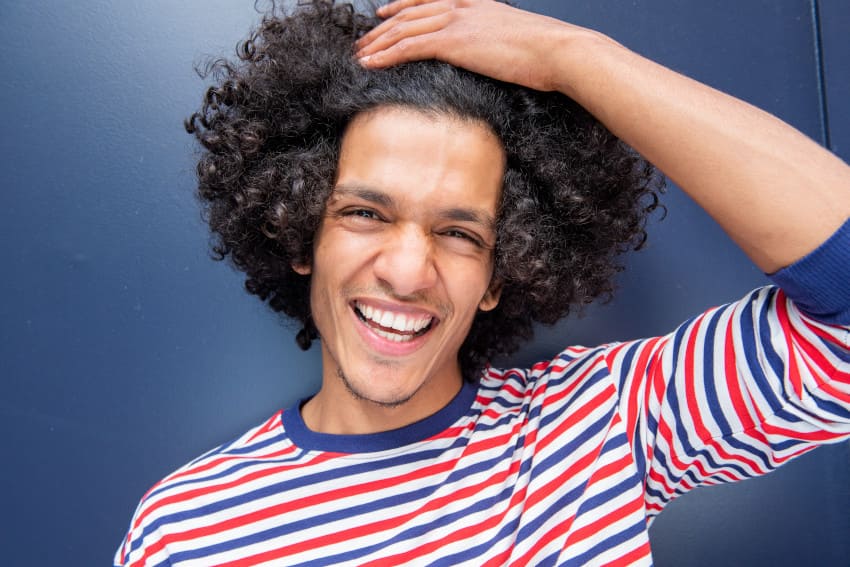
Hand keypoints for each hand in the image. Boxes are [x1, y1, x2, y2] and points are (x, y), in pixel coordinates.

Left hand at [355, 0, 583, 91]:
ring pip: (404, 28)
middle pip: (409, 13)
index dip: (401, 6)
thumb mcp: (517, 39)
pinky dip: (386, 55)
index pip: (428, 0)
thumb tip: (491, 55)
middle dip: (381, 29)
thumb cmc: (546, 53)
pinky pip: (410, 46)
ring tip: (358, 56)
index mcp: (476, 3)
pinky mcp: (454, 41)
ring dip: (377, 43)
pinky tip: (370, 63)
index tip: (383, 14)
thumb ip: (496, 41)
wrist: (559, 51)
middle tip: (362, 42)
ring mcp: (457, 21)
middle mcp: (462, 6)